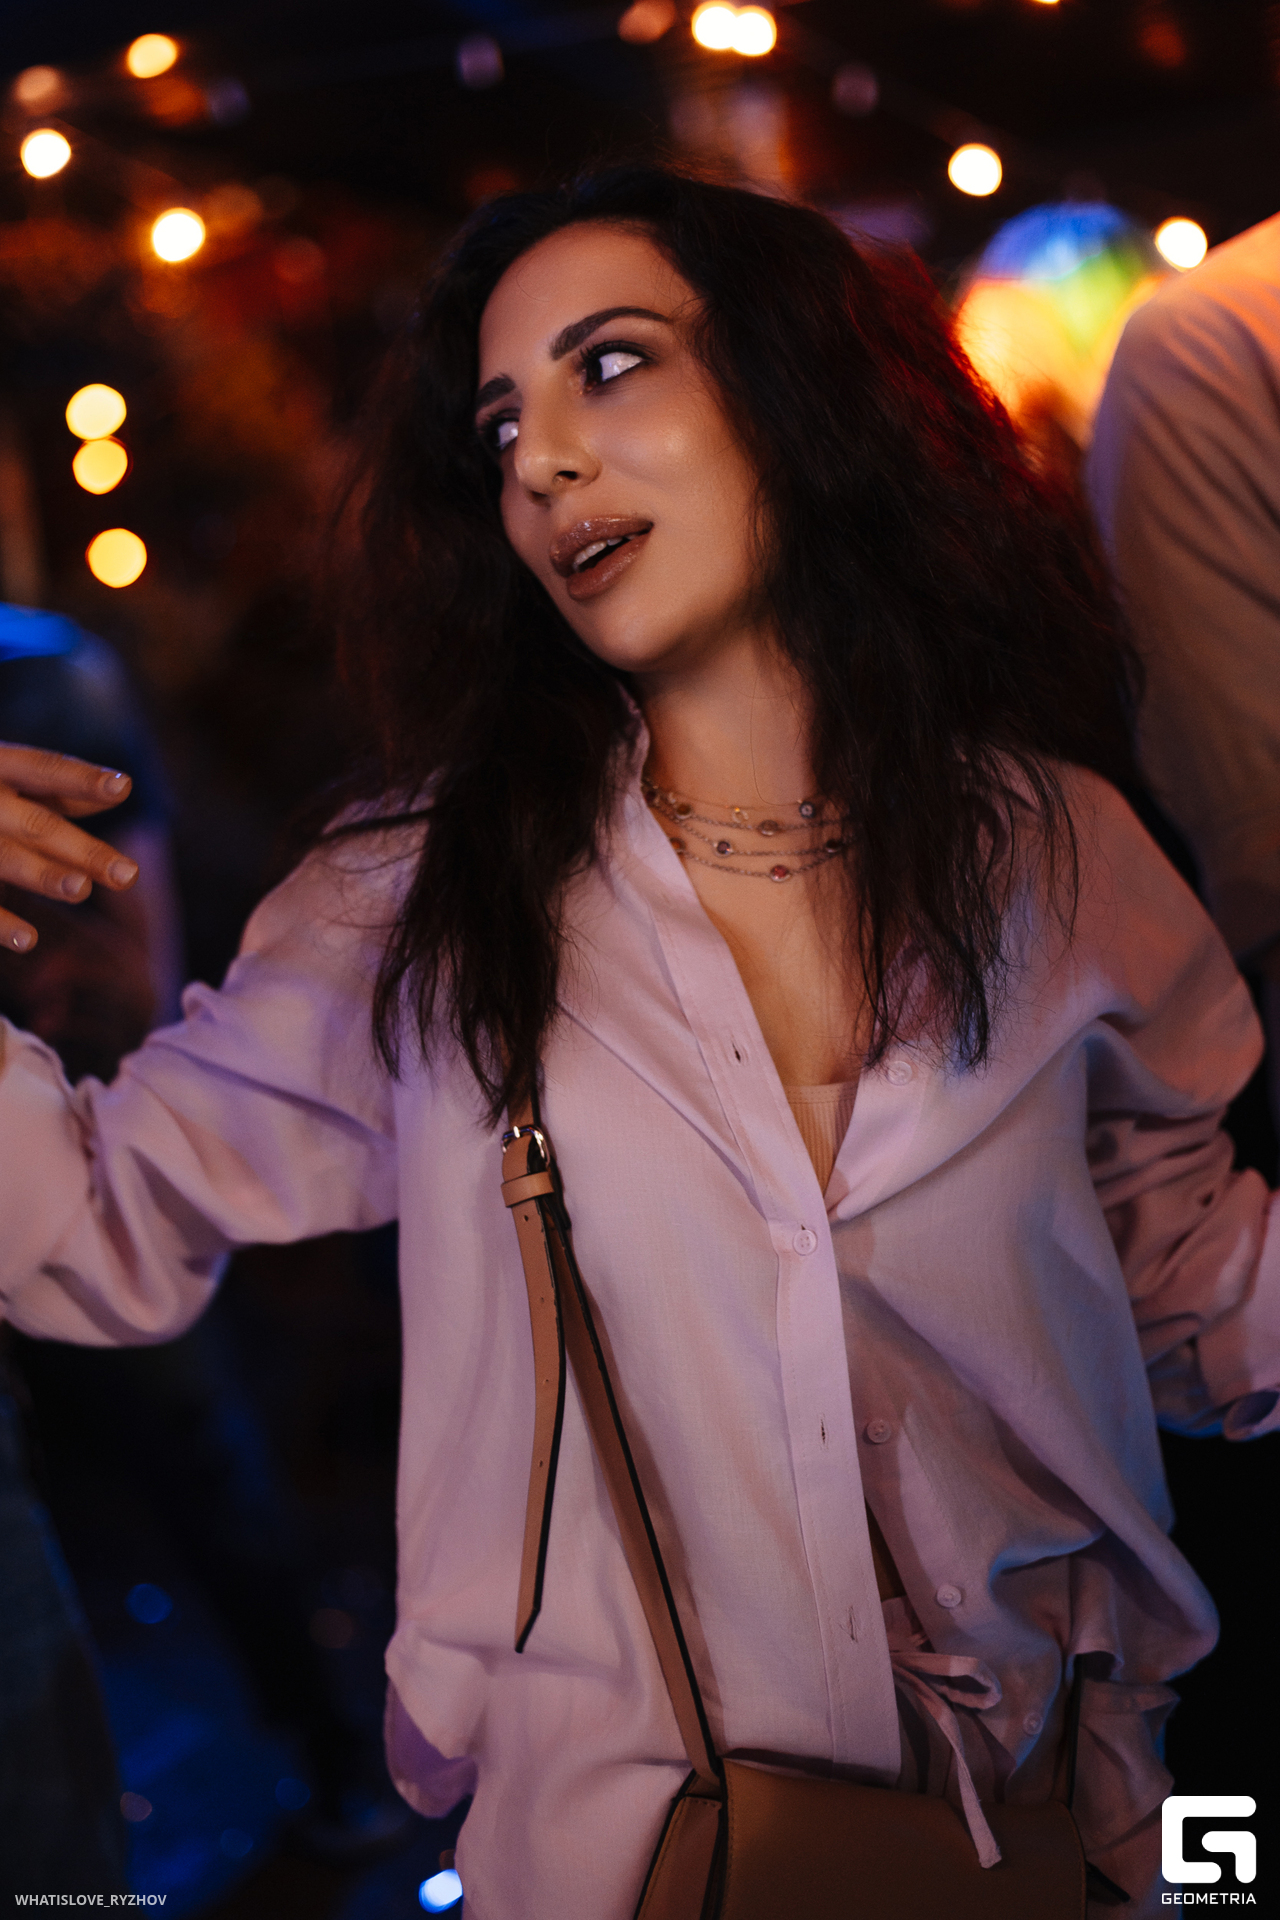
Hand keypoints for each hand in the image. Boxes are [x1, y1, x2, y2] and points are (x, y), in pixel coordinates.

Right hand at [0, 745, 138, 952]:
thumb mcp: (0, 771)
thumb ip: (50, 784)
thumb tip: (117, 788)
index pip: (43, 768)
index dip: (81, 778)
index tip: (124, 787)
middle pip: (36, 824)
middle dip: (82, 850)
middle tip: (129, 875)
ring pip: (3, 858)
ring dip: (43, 876)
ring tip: (80, 891)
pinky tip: (29, 940)